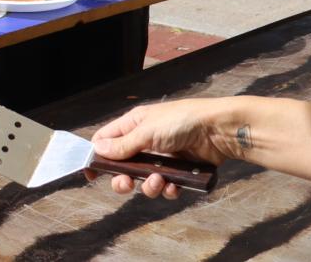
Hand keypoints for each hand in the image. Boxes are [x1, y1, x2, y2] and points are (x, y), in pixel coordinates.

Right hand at [87, 99, 229, 199]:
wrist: (218, 131)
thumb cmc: (181, 121)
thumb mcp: (147, 132)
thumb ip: (122, 145)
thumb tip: (96, 148)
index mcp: (134, 125)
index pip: (106, 140)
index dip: (97, 157)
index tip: (91, 175)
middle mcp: (145, 142)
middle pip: (123, 167)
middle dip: (122, 179)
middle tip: (126, 184)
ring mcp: (162, 158)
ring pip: (144, 181)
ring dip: (148, 186)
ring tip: (158, 180)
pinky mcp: (179, 171)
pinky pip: (165, 187)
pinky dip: (168, 189)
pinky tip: (174, 184)